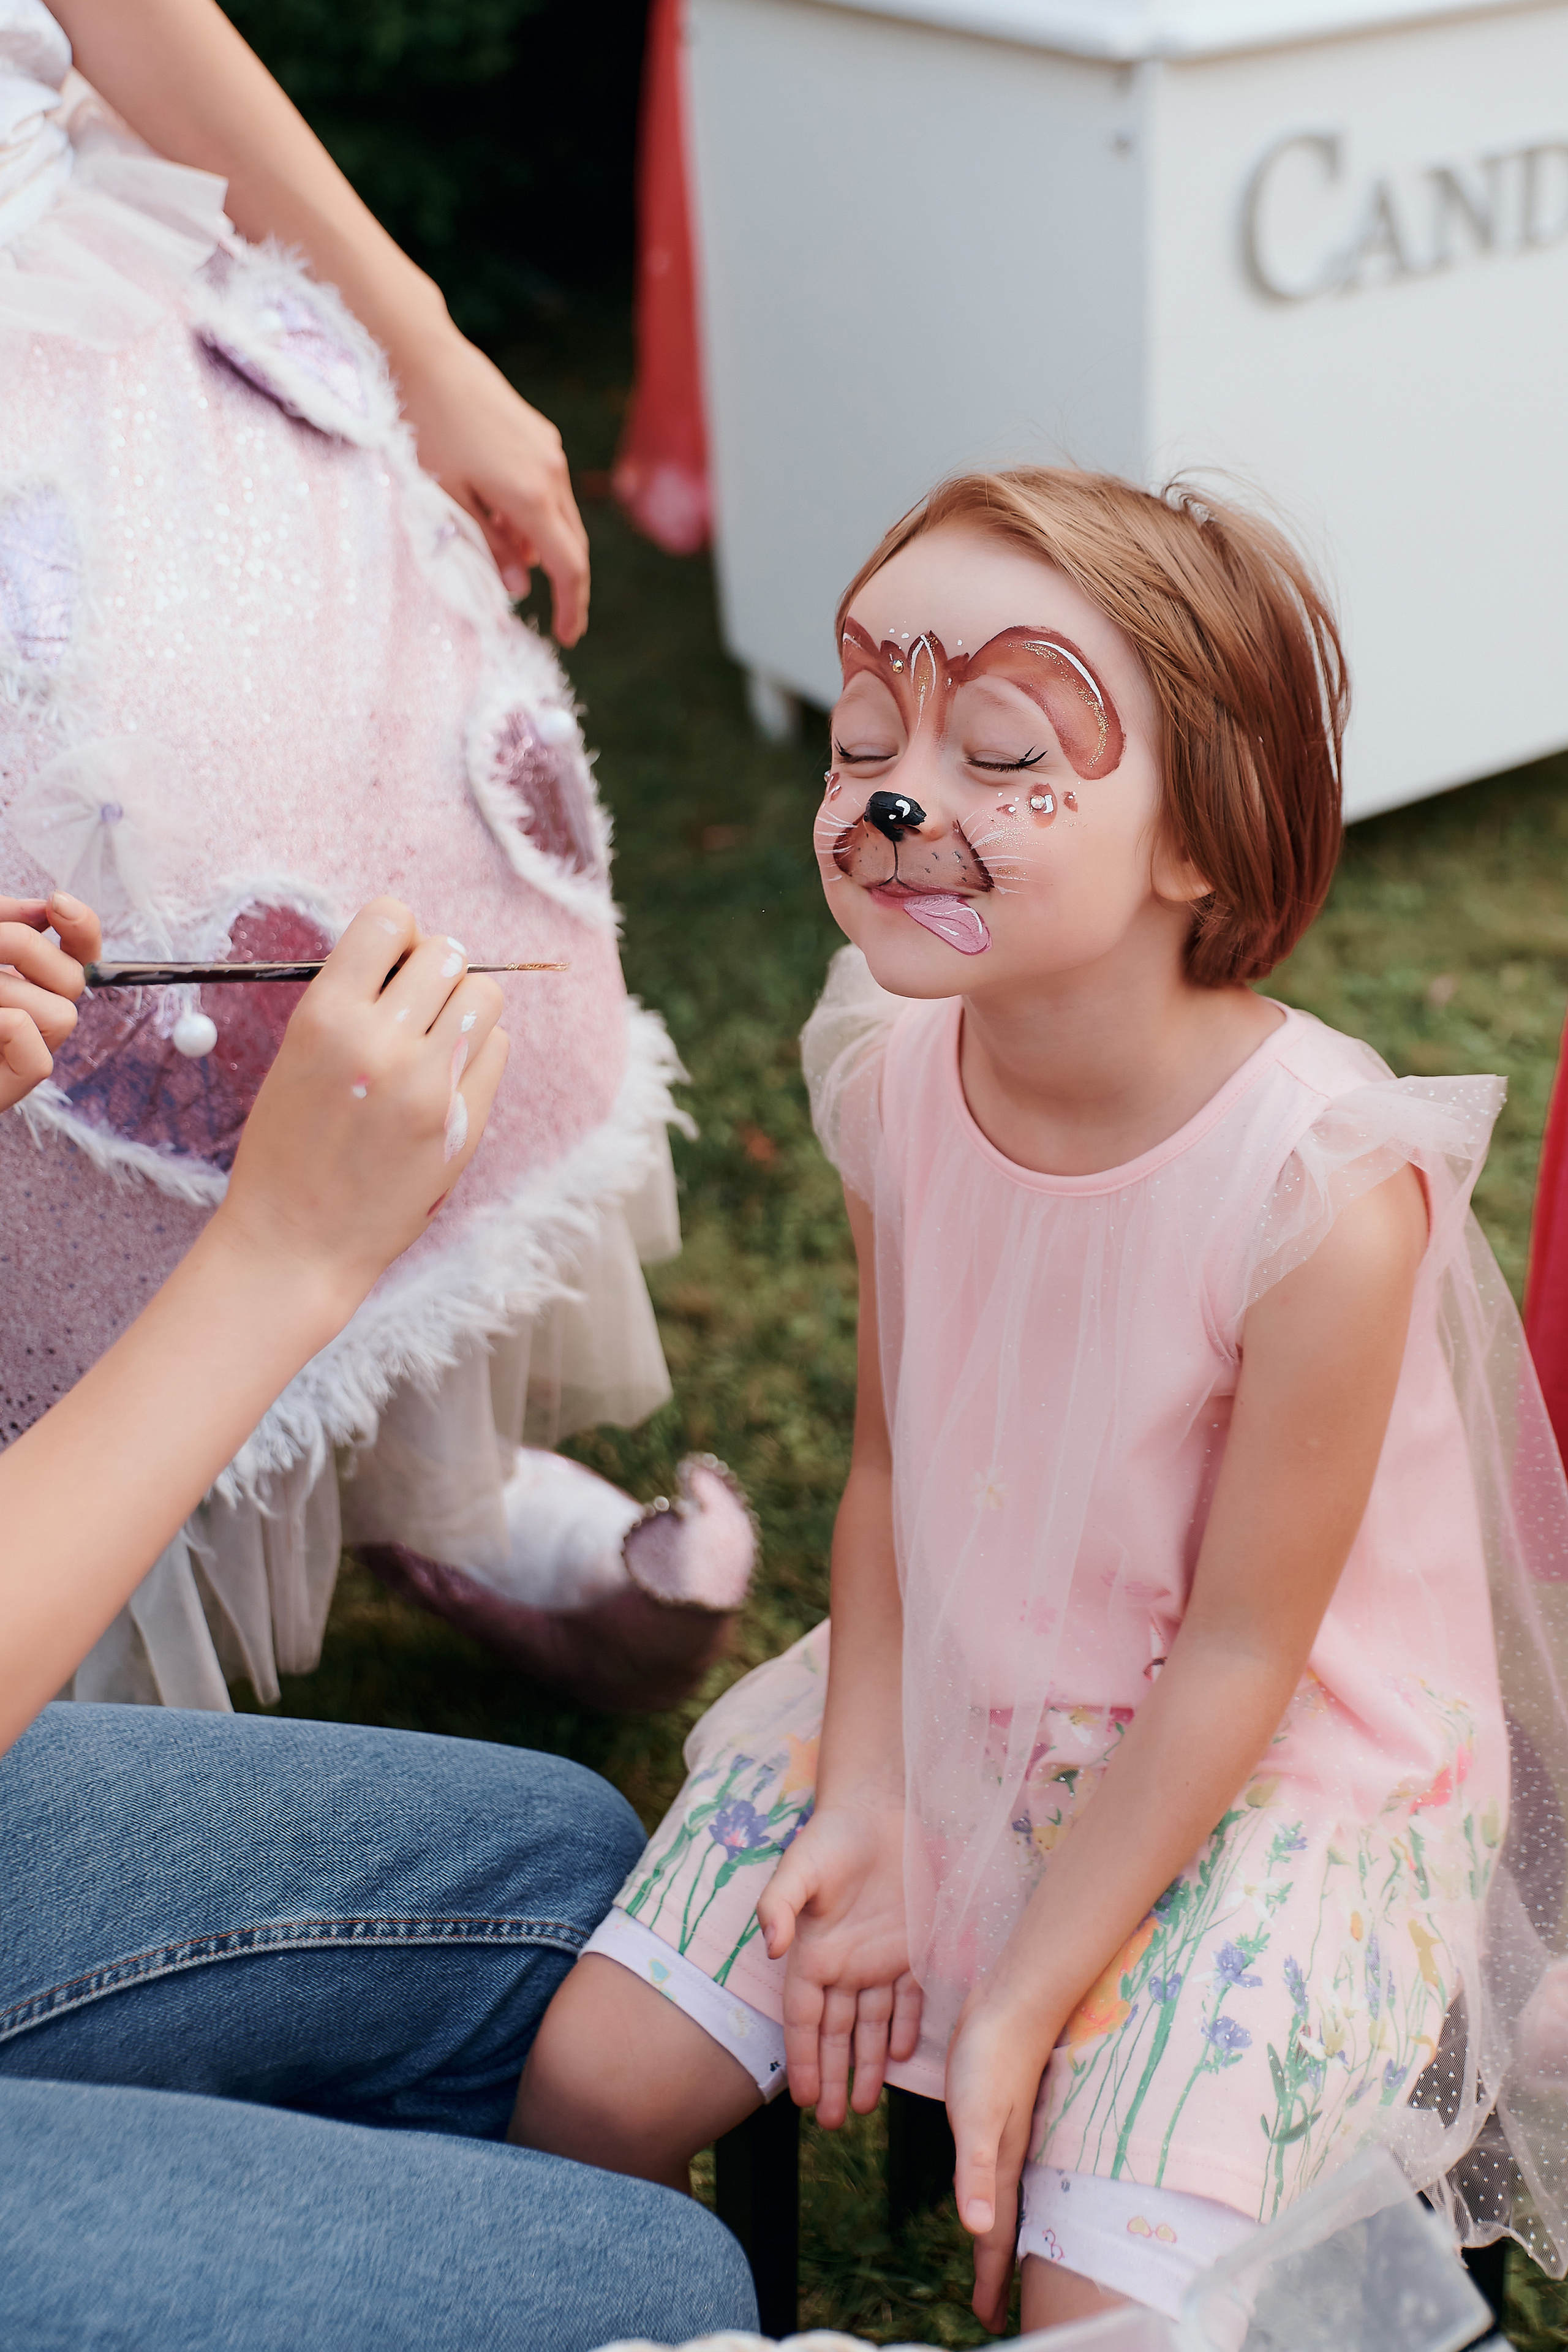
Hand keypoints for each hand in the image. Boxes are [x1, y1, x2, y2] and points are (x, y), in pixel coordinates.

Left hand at [0, 890, 101, 1111]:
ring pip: (60, 1013)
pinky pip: (35, 1050)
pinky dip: (6, 1027)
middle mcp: (29, 1020)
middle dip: (26, 948)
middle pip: (73, 980)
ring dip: (6, 990)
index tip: (56, 903)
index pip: (80, 958)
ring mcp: (21, 1055)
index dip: (83, 929)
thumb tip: (41, 908)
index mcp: (21, 987)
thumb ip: (0, 923)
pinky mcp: (11, 1085)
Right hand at [213, 898, 507, 1315]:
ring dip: (463, 1006)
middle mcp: (381, 1042)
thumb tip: (406, 955)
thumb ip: (350, 1003)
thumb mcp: (296, 1056)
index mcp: (325, 1017)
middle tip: (416, 1003)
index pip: (387, 919)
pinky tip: (445, 1077)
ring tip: (434, 1038)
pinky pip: (497, 1049)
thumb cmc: (288, 1147)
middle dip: (433, 969)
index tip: (389, 959)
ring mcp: (429, 1085)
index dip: (395, 933)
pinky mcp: (464, 1123)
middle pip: (447, 953)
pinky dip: (478, 1052)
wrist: (295, 1242)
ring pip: (483, 996)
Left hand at [399, 328, 590, 645]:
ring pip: (561, 517)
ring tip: (504, 553)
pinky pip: (549, 489)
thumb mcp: (448, 500)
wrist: (426, 358)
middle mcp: (551, 474)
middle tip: (551, 615)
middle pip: (572, 545)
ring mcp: (550, 451)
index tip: (567, 636)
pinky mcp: (541, 435)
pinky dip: (535, 515)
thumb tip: (518, 587)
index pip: (569, 567)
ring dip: (543, 545)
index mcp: (530, 496)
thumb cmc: (427, 429)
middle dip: (564, 582)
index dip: (572, 607)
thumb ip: (487, 547)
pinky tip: (500, 513)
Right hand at [754, 1800, 921, 2125]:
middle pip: (833, 2033)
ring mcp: (876, 1960)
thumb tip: (771, 1949)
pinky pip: (906, 1999)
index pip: (803, 2020)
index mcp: (812, 1954)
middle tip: (832, 2122)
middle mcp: (842, 1966)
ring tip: (863, 2107)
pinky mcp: (909, 1949)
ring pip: (869, 2026)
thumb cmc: (830, 1839)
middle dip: (831, 2077)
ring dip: (866, 2065)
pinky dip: (903, 2028)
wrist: (877, 1811)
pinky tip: (900, 2056)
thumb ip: (779, 1907)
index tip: (802, 2099)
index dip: (802, 2059)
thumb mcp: (799, 1870)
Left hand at [945, 1985, 1061, 2332]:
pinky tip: (983, 2177)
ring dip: (995, 2226)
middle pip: (1003, 2221)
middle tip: (988, 2302)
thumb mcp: (977, 2116)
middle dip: (997, 2265)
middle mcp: (1005, 2153)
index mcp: (1001, 2164)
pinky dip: (986, 2181)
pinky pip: (991, 2159)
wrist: (1011, 1997)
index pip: (997, 2235)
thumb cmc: (993, 2054)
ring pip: (1000, 2192)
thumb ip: (977, 2172)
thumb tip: (980, 2232)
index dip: (990, 2279)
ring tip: (990, 2251)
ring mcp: (1002, 2128)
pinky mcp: (994, 2105)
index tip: (985, 2319)